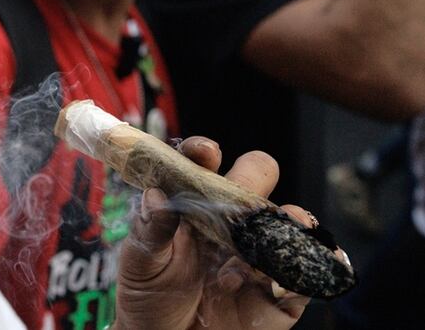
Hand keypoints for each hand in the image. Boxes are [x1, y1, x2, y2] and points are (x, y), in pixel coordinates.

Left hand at [113, 138, 312, 329]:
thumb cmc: (150, 298)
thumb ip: (150, 230)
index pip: (203, 164)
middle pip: (255, 177)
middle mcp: (230, 219)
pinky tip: (279, 277)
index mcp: (192, 203)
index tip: (205, 152)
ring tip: (263, 239)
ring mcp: (259, 250)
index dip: (205, 151)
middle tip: (239, 200)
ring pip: (290, 218)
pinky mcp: (281, 287)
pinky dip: (304, 266)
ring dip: (285, 221)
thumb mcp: (140, 263)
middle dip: (253, 178)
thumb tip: (155, 195)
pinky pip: (307, 269)